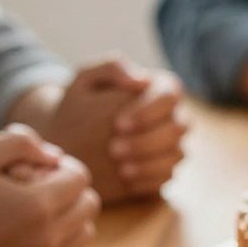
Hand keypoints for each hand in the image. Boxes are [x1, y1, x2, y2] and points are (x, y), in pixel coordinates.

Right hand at [0, 128, 99, 246]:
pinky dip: (64, 238)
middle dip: (74, 189)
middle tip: (50, 184)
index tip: (48, 167)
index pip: (80, 178)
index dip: (67, 167)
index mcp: (38, 205)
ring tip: (47, 205)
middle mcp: (48, 236)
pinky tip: (40, 228)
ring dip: (74, 214)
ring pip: (86, 230)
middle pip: (90, 204)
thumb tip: (56, 155)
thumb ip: (22, 142)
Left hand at [41, 59, 187, 202]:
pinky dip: (149, 179)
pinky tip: (125, 178)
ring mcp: (172, 145)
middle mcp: (172, 116)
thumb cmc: (79, 106)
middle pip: (178, 127)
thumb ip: (112, 67)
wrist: (69, 140)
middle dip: (147, 140)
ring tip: (120, 167)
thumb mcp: (86, 80)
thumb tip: (142, 79)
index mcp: (159, 89)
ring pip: (177, 154)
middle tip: (113, 150)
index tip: (118, 124)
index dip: (148, 110)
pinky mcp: (164, 169)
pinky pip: (168, 176)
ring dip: (150, 162)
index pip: (170, 95)